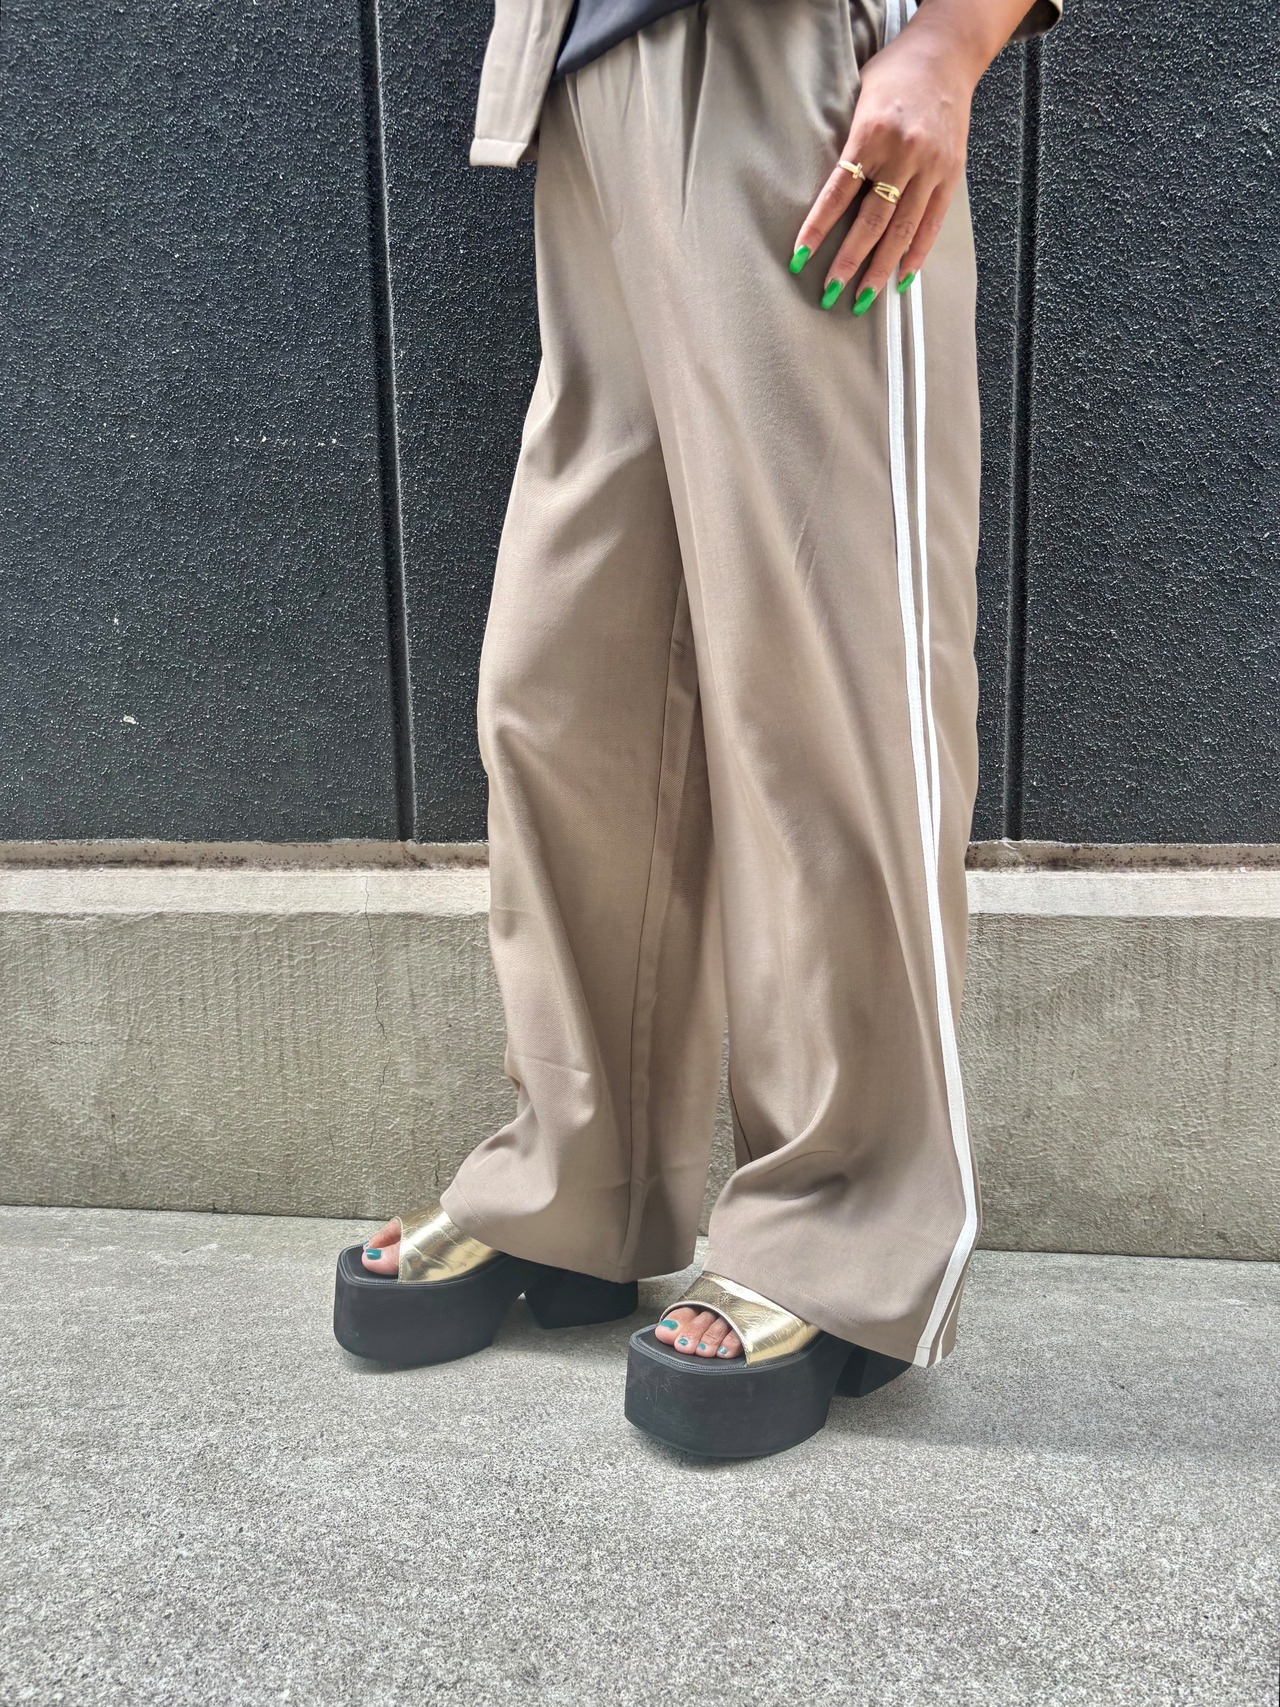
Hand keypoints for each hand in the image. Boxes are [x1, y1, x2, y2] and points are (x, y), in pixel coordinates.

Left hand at [790, 0, 1030, 312]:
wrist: (947, 53)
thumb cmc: (895, 73)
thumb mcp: (860, 98)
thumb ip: (848, 145)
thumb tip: (828, 194)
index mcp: (873, 133)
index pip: (838, 193)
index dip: (818, 229)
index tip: (800, 257)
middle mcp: (904, 154)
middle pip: (872, 221)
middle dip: (850, 262)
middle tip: (831, 292)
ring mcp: (930, 167)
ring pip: (903, 230)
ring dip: (881, 268)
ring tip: (863, 297)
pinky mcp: (950, 174)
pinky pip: (931, 223)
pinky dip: (916, 253)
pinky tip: (902, 278)